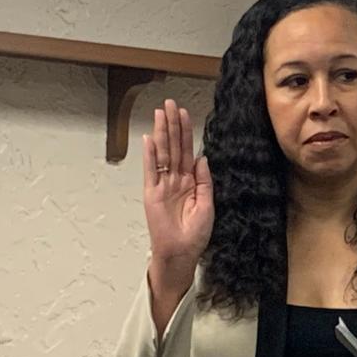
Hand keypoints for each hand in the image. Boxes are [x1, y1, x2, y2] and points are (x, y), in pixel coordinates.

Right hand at [143, 99, 212, 281]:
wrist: (182, 252)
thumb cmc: (195, 233)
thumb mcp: (207, 204)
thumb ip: (204, 181)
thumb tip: (202, 158)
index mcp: (190, 182)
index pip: (188, 151)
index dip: (186, 132)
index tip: (185, 113)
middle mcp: (175, 180)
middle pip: (174, 147)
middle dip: (173, 125)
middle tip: (170, 103)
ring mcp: (162, 185)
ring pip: (163, 153)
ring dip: (161, 133)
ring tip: (160, 113)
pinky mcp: (152, 193)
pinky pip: (151, 170)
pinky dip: (150, 155)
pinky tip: (148, 139)